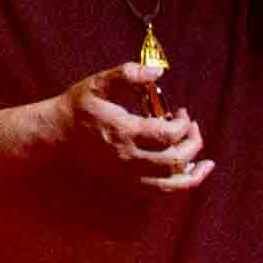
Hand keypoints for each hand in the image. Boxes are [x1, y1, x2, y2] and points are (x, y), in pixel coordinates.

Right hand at [57, 63, 208, 194]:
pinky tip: (187, 174)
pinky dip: (177, 186)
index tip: (183, 112)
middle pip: (175, 160)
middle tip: (193, 128)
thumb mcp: (99, 83)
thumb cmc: (78, 107)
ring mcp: (126, 175)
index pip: (168, 135)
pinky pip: (157, 192)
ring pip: (170, 185)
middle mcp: (128, 159)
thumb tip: (157, 71)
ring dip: (193, 174)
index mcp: (124, 132)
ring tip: (206, 163)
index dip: (184, 124)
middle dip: (193, 143)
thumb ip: (128, 74)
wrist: (56, 136)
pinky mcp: (124, 184)